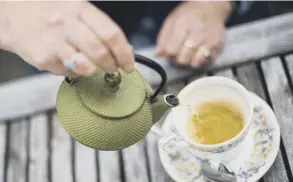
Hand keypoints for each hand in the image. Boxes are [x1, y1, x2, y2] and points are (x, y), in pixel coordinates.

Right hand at [0, 1, 133, 76]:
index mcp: (80, 9)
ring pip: (86, 66)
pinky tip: (69, 63)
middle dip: (112, 65)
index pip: (111, 33)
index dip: (124, 53)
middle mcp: (67, 23)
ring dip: (95, 71)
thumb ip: (101, 29)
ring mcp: (54, 41)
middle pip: (100, 52)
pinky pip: (69, 73)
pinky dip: (75, 72)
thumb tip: (126, 50)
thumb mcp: (78, 12)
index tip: (129, 64)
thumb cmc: (51, 14)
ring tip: (93, 67)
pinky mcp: (43, 58)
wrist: (14, 16)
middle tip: (114, 69)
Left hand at [156, 1, 230, 67]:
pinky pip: (205, 62)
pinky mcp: (217, 46)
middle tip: (179, 52)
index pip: (171, 50)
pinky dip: (200, 60)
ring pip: (194, 63)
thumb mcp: (171, 21)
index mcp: (182, 24)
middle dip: (178, 59)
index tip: (170, 51)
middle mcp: (197, 32)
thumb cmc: (188, 15)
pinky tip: (198, 52)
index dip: (168, 54)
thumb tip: (158, 55)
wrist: (210, 8)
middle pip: (182, 59)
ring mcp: (208, 40)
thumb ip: (163, 39)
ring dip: (189, 61)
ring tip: (189, 53)